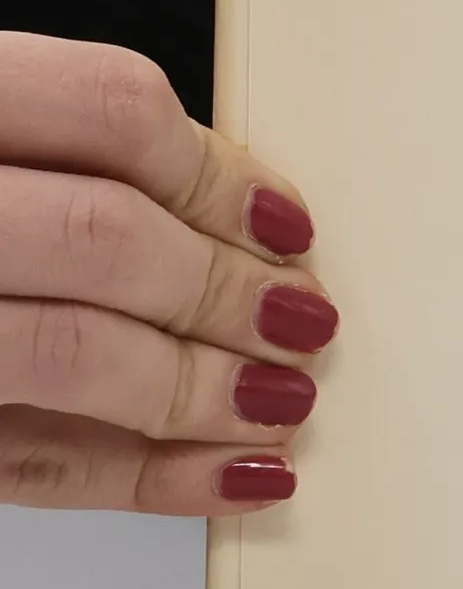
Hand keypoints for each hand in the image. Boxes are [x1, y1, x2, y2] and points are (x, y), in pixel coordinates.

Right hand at [0, 33, 333, 514]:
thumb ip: (57, 160)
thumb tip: (240, 218)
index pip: (109, 108)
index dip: (221, 172)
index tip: (287, 225)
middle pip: (106, 236)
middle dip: (226, 291)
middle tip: (303, 322)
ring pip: (70, 353)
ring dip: (205, 387)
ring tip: (280, 400)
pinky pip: (32, 467)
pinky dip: (153, 480)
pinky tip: (237, 478)